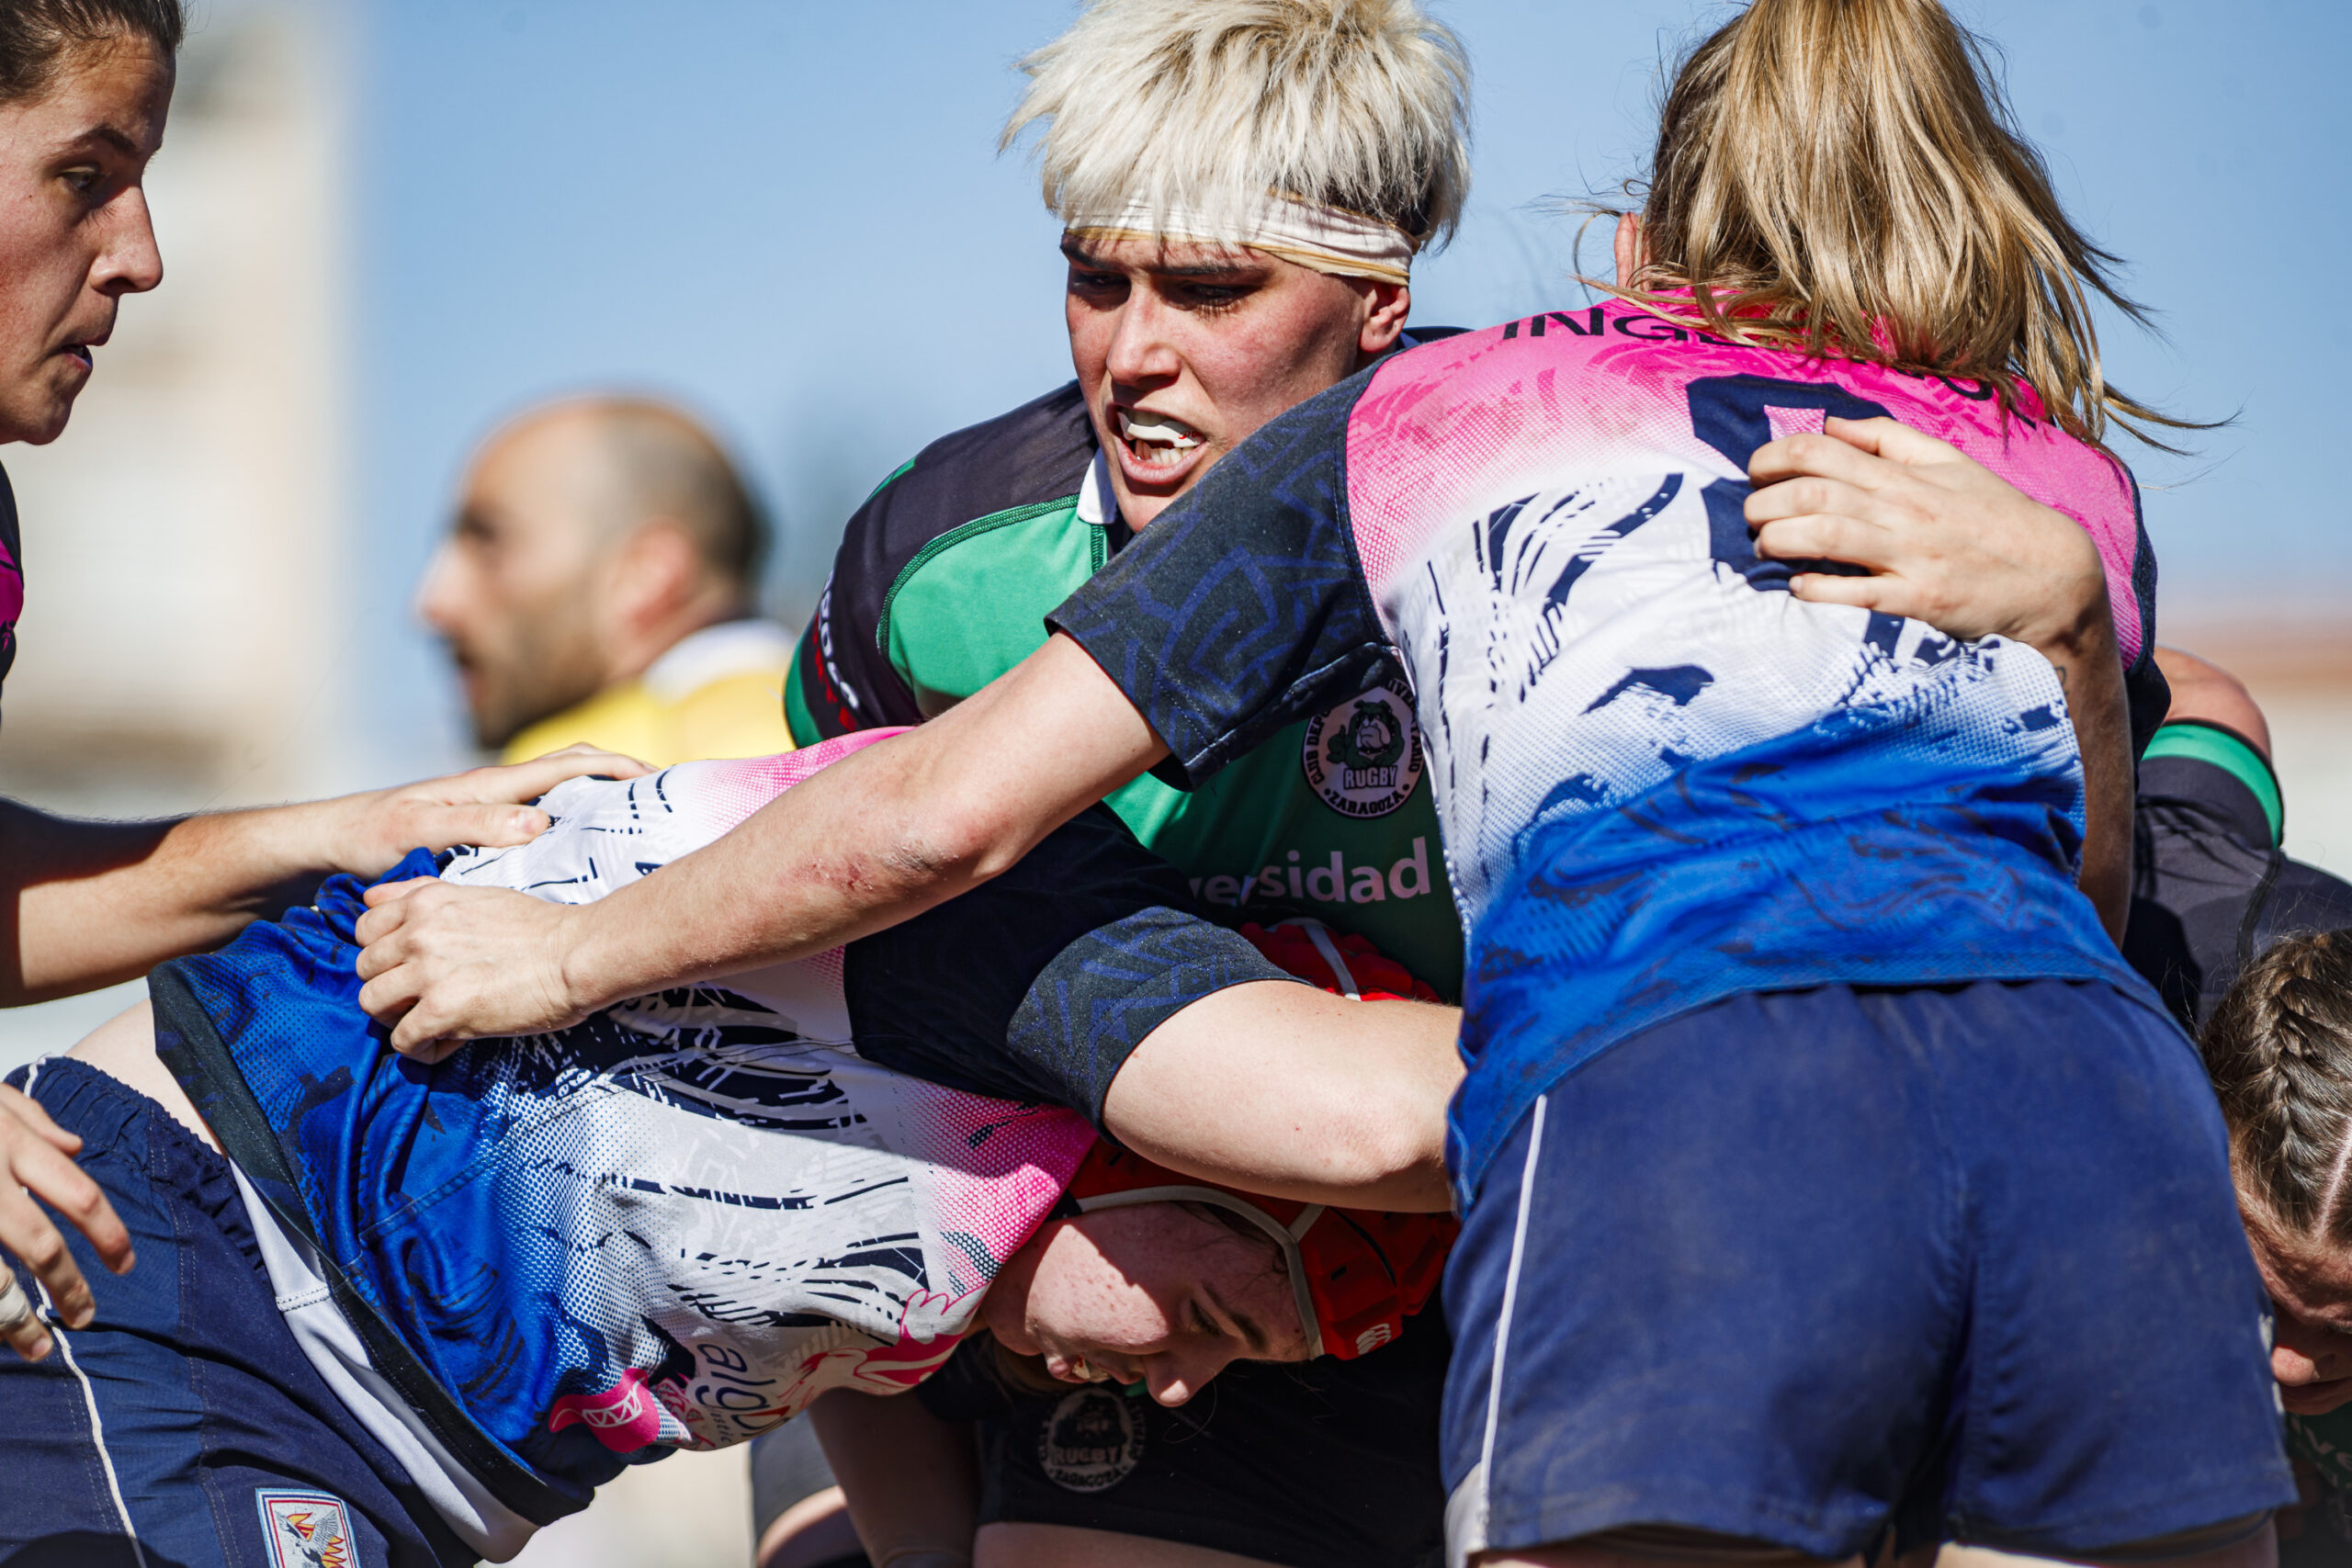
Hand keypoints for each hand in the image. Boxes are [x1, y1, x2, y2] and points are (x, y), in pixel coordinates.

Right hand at [0, 1085, 133, 1360]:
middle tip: (85, 1318)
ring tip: (37, 1347)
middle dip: (69, 1287)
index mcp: (12, 1146)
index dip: (109, 1234)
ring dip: (16, 1319)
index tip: (124, 1265)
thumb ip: (32, 1119)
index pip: (80, 1197)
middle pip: (42, 1246)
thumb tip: (76, 1146)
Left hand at [314, 745, 651, 880]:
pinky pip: (540, 824)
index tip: (656, 779)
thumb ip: (473, 825)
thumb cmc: (367, 836)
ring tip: (636, 827)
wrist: (326, 846)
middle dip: (620, 776)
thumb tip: (538, 822)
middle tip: (662, 801)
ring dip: (600, 801)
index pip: (567, 763)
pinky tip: (582, 858)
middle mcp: (495, 794)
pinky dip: (571, 828)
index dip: (614, 766)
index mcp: (488, 786)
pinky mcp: (481, 836)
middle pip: (572, 773)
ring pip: (560, 798)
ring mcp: (490, 813)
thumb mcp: (417, 833)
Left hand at [354, 879, 596, 1059]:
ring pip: (373, 1004)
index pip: (365, 928)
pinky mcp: (443, 1011)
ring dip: (397, 1018)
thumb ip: (422, 893)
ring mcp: (427, 973)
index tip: (408, 965)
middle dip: (389, 986)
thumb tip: (374, 897)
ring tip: (429, 1022)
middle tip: (422, 998)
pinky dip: (420, 1049)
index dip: (383, 952)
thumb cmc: (540, 927)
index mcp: (426, 903)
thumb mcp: (476, 894)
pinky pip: (402, 1040)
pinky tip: (447, 1043)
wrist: (577, 955)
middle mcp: (418, 934)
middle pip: (364, 969)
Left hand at [1745, 416, 2110, 662]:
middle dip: (1763, 502)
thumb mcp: (1949, 464)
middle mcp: (1904, 511)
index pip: (1822, 451)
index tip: (1755, 472)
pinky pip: (1853, 593)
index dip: (1774, 457)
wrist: (2055, 576)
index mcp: (1906, 475)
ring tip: (1764, 547)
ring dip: (1779, 541)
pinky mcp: (1918, 601)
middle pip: (1811, 493)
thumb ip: (1887, 439)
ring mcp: (1910, 556)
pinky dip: (1816, 589)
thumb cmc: (1994, 517)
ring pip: (1825, 536)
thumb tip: (1831, 425)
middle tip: (1750, 516)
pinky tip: (1798, 587)